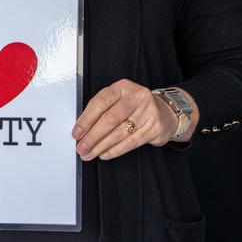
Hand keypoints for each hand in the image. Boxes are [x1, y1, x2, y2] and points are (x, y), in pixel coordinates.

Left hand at [72, 80, 193, 160]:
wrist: (165, 111)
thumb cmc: (135, 106)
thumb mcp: (118, 99)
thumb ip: (101, 109)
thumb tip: (82, 128)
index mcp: (123, 87)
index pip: (100, 102)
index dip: (86, 119)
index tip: (77, 132)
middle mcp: (136, 97)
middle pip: (110, 119)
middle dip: (93, 136)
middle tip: (82, 147)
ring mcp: (148, 112)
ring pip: (120, 133)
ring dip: (101, 146)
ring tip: (90, 153)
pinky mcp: (155, 128)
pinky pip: (131, 142)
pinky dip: (115, 150)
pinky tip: (105, 153)